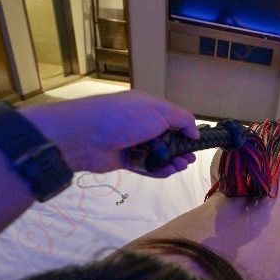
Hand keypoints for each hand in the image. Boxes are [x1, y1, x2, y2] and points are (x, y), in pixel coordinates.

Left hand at [21, 90, 199, 177]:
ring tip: (180, 166)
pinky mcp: (122, 160)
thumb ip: (182, 119)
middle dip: (180, 149)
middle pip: (166, 138)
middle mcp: (140, 124)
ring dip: (171, 161)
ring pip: (157, 154)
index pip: (173, 119)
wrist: (84, 136)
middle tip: (189, 159)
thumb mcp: (159, 111)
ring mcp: (131, 143)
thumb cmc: (124, 118)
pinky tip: (168, 172)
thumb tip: (195, 131)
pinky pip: (144, 166)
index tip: (196, 143)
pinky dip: (157, 170)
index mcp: (148, 108)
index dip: (185, 131)